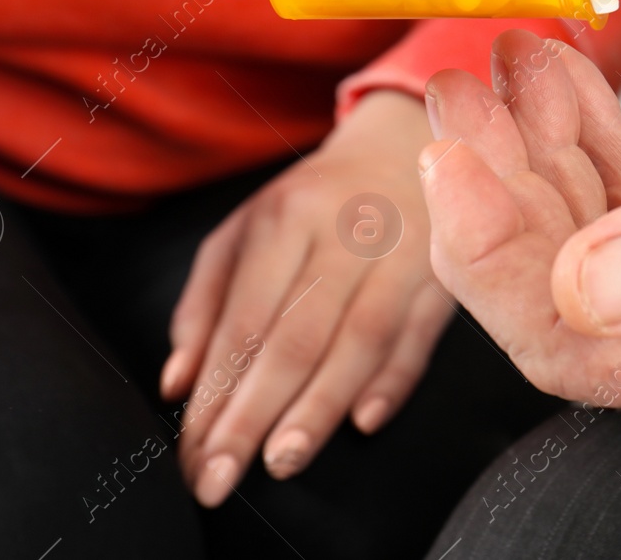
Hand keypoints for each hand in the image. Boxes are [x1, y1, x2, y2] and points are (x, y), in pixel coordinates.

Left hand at [162, 89, 450, 506]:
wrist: (405, 145)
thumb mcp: (247, 228)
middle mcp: (343, 233)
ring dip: (319, 406)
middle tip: (224, 475)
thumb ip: (205, 302)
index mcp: (285, 219)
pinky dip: (394, 379)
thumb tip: (177, 383)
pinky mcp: (444, 273)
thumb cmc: (315, 201)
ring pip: (360, 339)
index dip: (216, 390)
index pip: (244, 319)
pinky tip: (365, 421)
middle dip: (255, 412)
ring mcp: (400, 252)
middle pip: (297, 334)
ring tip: (282, 460)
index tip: (192, 451)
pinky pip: (420, 334)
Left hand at [422, 31, 620, 472]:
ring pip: (595, 256)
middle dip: (500, 189)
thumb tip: (586, 286)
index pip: (575, 345)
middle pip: (567, 300)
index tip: (448, 157)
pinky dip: (596, 155)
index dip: (489, 257)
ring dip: (540, 158)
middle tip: (455, 85)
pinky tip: (556, 84)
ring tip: (499, 65)